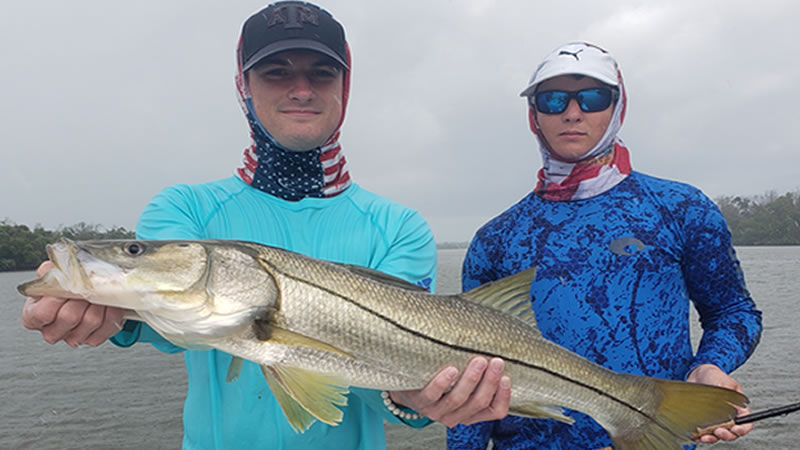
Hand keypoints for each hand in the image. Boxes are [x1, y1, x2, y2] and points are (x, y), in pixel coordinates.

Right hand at [22, 261, 128, 346]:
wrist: (87, 293)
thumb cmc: (67, 287)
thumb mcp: (56, 275)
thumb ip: (52, 271)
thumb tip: (51, 269)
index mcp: (34, 315)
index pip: (42, 313)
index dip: (56, 298)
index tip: (67, 286)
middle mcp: (52, 330)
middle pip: (68, 317)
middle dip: (82, 297)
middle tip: (88, 286)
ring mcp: (72, 337)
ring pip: (91, 321)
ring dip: (99, 302)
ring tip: (100, 292)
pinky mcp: (93, 339)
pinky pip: (108, 326)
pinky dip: (112, 311)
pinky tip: (108, 303)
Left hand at [388, 357, 510, 427]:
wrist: (406, 387)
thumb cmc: (438, 381)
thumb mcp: (461, 382)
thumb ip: (478, 374)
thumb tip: (497, 345)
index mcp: (470, 412)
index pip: (494, 411)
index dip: (503, 396)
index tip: (507, 377)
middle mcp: (455, 415)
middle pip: (478, 402)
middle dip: (489, 381)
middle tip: (497, 361)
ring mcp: (437, 410)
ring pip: (458, 399)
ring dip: (471, 379)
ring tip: (479, 360)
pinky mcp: (420, 402)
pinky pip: (433, 394)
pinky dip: (443, 382)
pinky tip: (451, 369)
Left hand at [687, 364, 752, 443]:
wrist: (698, 375)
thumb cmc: (714, 376)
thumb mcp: (724, 382)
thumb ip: (728, 395)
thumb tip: (727, 406)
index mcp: (739, 408)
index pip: (746, 423)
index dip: (742, 429)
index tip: (735, 429)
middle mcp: (729, 417)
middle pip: (731, 433)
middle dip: (726, 435)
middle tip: (718, 431)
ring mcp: (716, 420)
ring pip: (717, 435)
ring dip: (712, 438)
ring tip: (705, 436)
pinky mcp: (704, 421)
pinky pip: (703, 433)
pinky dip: (700, 436)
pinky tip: (696, 434)